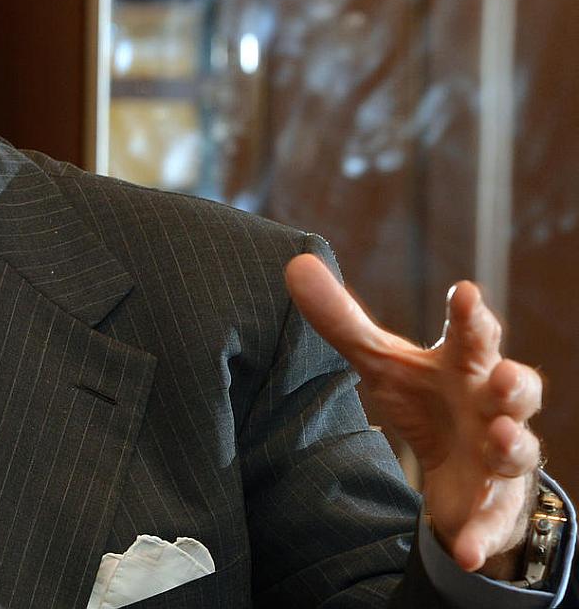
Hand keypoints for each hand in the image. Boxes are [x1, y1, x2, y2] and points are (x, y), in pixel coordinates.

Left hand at [286, 255, 542, 576]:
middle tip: (502, 376)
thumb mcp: (383, 361)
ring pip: (518, 450)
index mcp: (464, 367)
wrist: (460, 469)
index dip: (471, 315)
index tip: (464, 293)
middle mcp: (491, 407)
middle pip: (516, 389)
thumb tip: (296, 263)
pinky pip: (491, 521)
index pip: (474, 335)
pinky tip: (466, 551)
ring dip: (512, 444)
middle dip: (514, 382)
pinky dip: (480, 535)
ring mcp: (499, 457)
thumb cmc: (428, 398)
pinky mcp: (493, 504)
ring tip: (498, 437)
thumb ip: (343, 319)